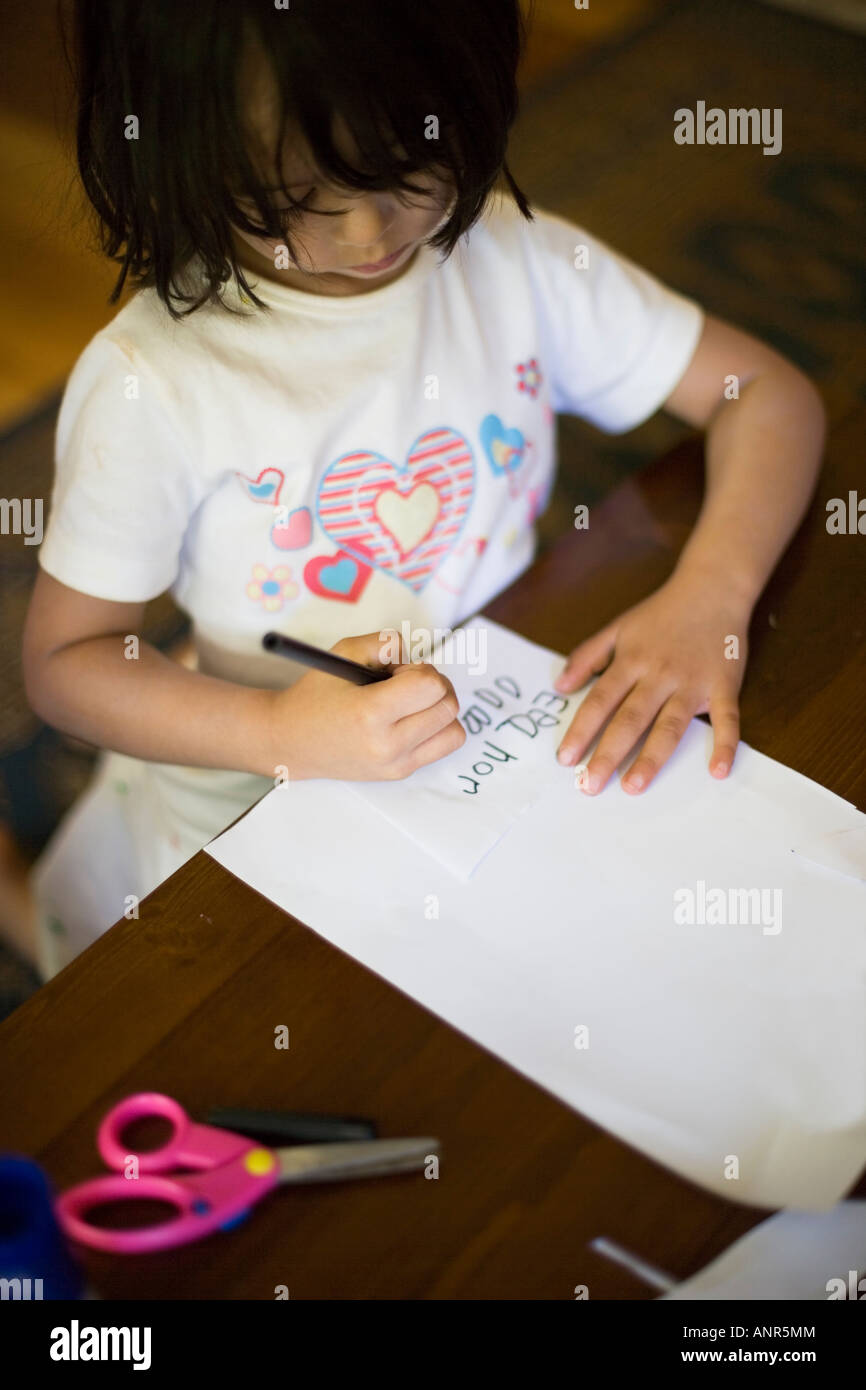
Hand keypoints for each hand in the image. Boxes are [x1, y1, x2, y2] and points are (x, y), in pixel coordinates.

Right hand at [266, 632, 465, 781]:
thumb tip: (415, 655)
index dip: (419, 669)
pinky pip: (443, 746)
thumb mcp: (343, 653)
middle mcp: (387, 744)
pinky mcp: (400, 773)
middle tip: (403, 685)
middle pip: (447, 706)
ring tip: (410, 704)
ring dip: (440, 709)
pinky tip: (409, 721)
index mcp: (371, 713)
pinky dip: (436, 728)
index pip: (430, 685)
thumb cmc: (317, 695)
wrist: (291, 741)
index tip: (396, 672)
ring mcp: (396, 764)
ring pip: (454, 730)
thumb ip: (384, 643)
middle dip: (433, 685)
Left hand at [553, 575, 750, 793]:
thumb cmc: (661, 613)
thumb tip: (559, 687)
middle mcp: (660, 675)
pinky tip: (717, 771)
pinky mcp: (724, 685)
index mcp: (631, 661)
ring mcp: (693, 682)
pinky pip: (727, 719)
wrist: (712, 588)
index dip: (581, 731)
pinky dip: (725, 744)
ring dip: (652, 757)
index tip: (566, 759)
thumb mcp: (618, 627)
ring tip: (634, 786)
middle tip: (590, 786)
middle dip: (608, 754)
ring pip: (670, 725)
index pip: (600, 701)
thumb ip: (587, 656)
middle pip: (630, 719)